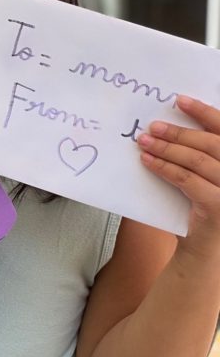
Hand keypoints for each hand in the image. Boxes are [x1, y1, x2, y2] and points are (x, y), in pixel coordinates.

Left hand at [138, 95, 219, 260]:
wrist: (207, 256)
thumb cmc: (206, 212)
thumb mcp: (208, 180)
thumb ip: (202, 157)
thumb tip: (172, 127)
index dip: (207, 113)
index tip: (181, 100)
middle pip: (214, 144)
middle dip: (180, 132)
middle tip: (152, 126)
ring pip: (199, 160)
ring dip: (167, 148)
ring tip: (143, 142)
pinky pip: (188, 180)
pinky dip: (165, 168)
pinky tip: (148, 162)